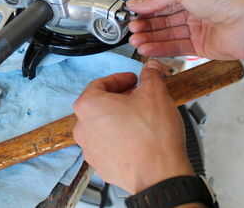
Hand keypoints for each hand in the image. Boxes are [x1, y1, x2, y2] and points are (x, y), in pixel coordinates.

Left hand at [72, 60, 192, 193]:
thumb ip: (150, 75)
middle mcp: (83, 128)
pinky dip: (121, 139)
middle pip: (99, 105)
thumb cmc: (152, 137)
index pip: (100, 84)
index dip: (120, 79)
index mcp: (88, 106)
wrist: (160, 175)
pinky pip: (109, 145)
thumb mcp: (155, 93)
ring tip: (141, 118)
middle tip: (138, 97)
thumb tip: (150, 69)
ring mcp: (91, 150)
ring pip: (103, 126)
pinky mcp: (102, 165)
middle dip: (120, 99)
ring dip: (120, 119)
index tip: (133, 80)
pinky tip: (139, 138)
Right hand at [127, 0, 243, 59]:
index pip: (162, 1)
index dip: (146, 8)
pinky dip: (160, 49)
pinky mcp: (201, 48)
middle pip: (164, 20)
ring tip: (135, 41)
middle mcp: (195, 11)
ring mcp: (198, 30)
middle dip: (146, 25)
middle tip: (130, 29)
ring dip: (150, 38)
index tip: (130, 14)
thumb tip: (137, 2)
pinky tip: (147, 48)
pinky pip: (176, 48)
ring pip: (168, 35)